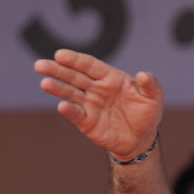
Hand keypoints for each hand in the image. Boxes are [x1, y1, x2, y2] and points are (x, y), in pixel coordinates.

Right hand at [34, 49, 162, 158]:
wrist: (141, 139)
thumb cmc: (146, 113)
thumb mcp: (154, 98)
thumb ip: (150, 85)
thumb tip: (144, 74)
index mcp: (110, 77)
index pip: (89, 65)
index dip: (75, 59)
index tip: (60, 54)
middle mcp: (96, 88)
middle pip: (74, 76)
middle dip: (57, 70)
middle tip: (39, 65)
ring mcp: (90, 104)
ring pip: (70, 93)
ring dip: (57, 88)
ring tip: (44, 83)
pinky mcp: (86, 121)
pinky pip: (76, 114)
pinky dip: (68, 110)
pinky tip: (61, 106)